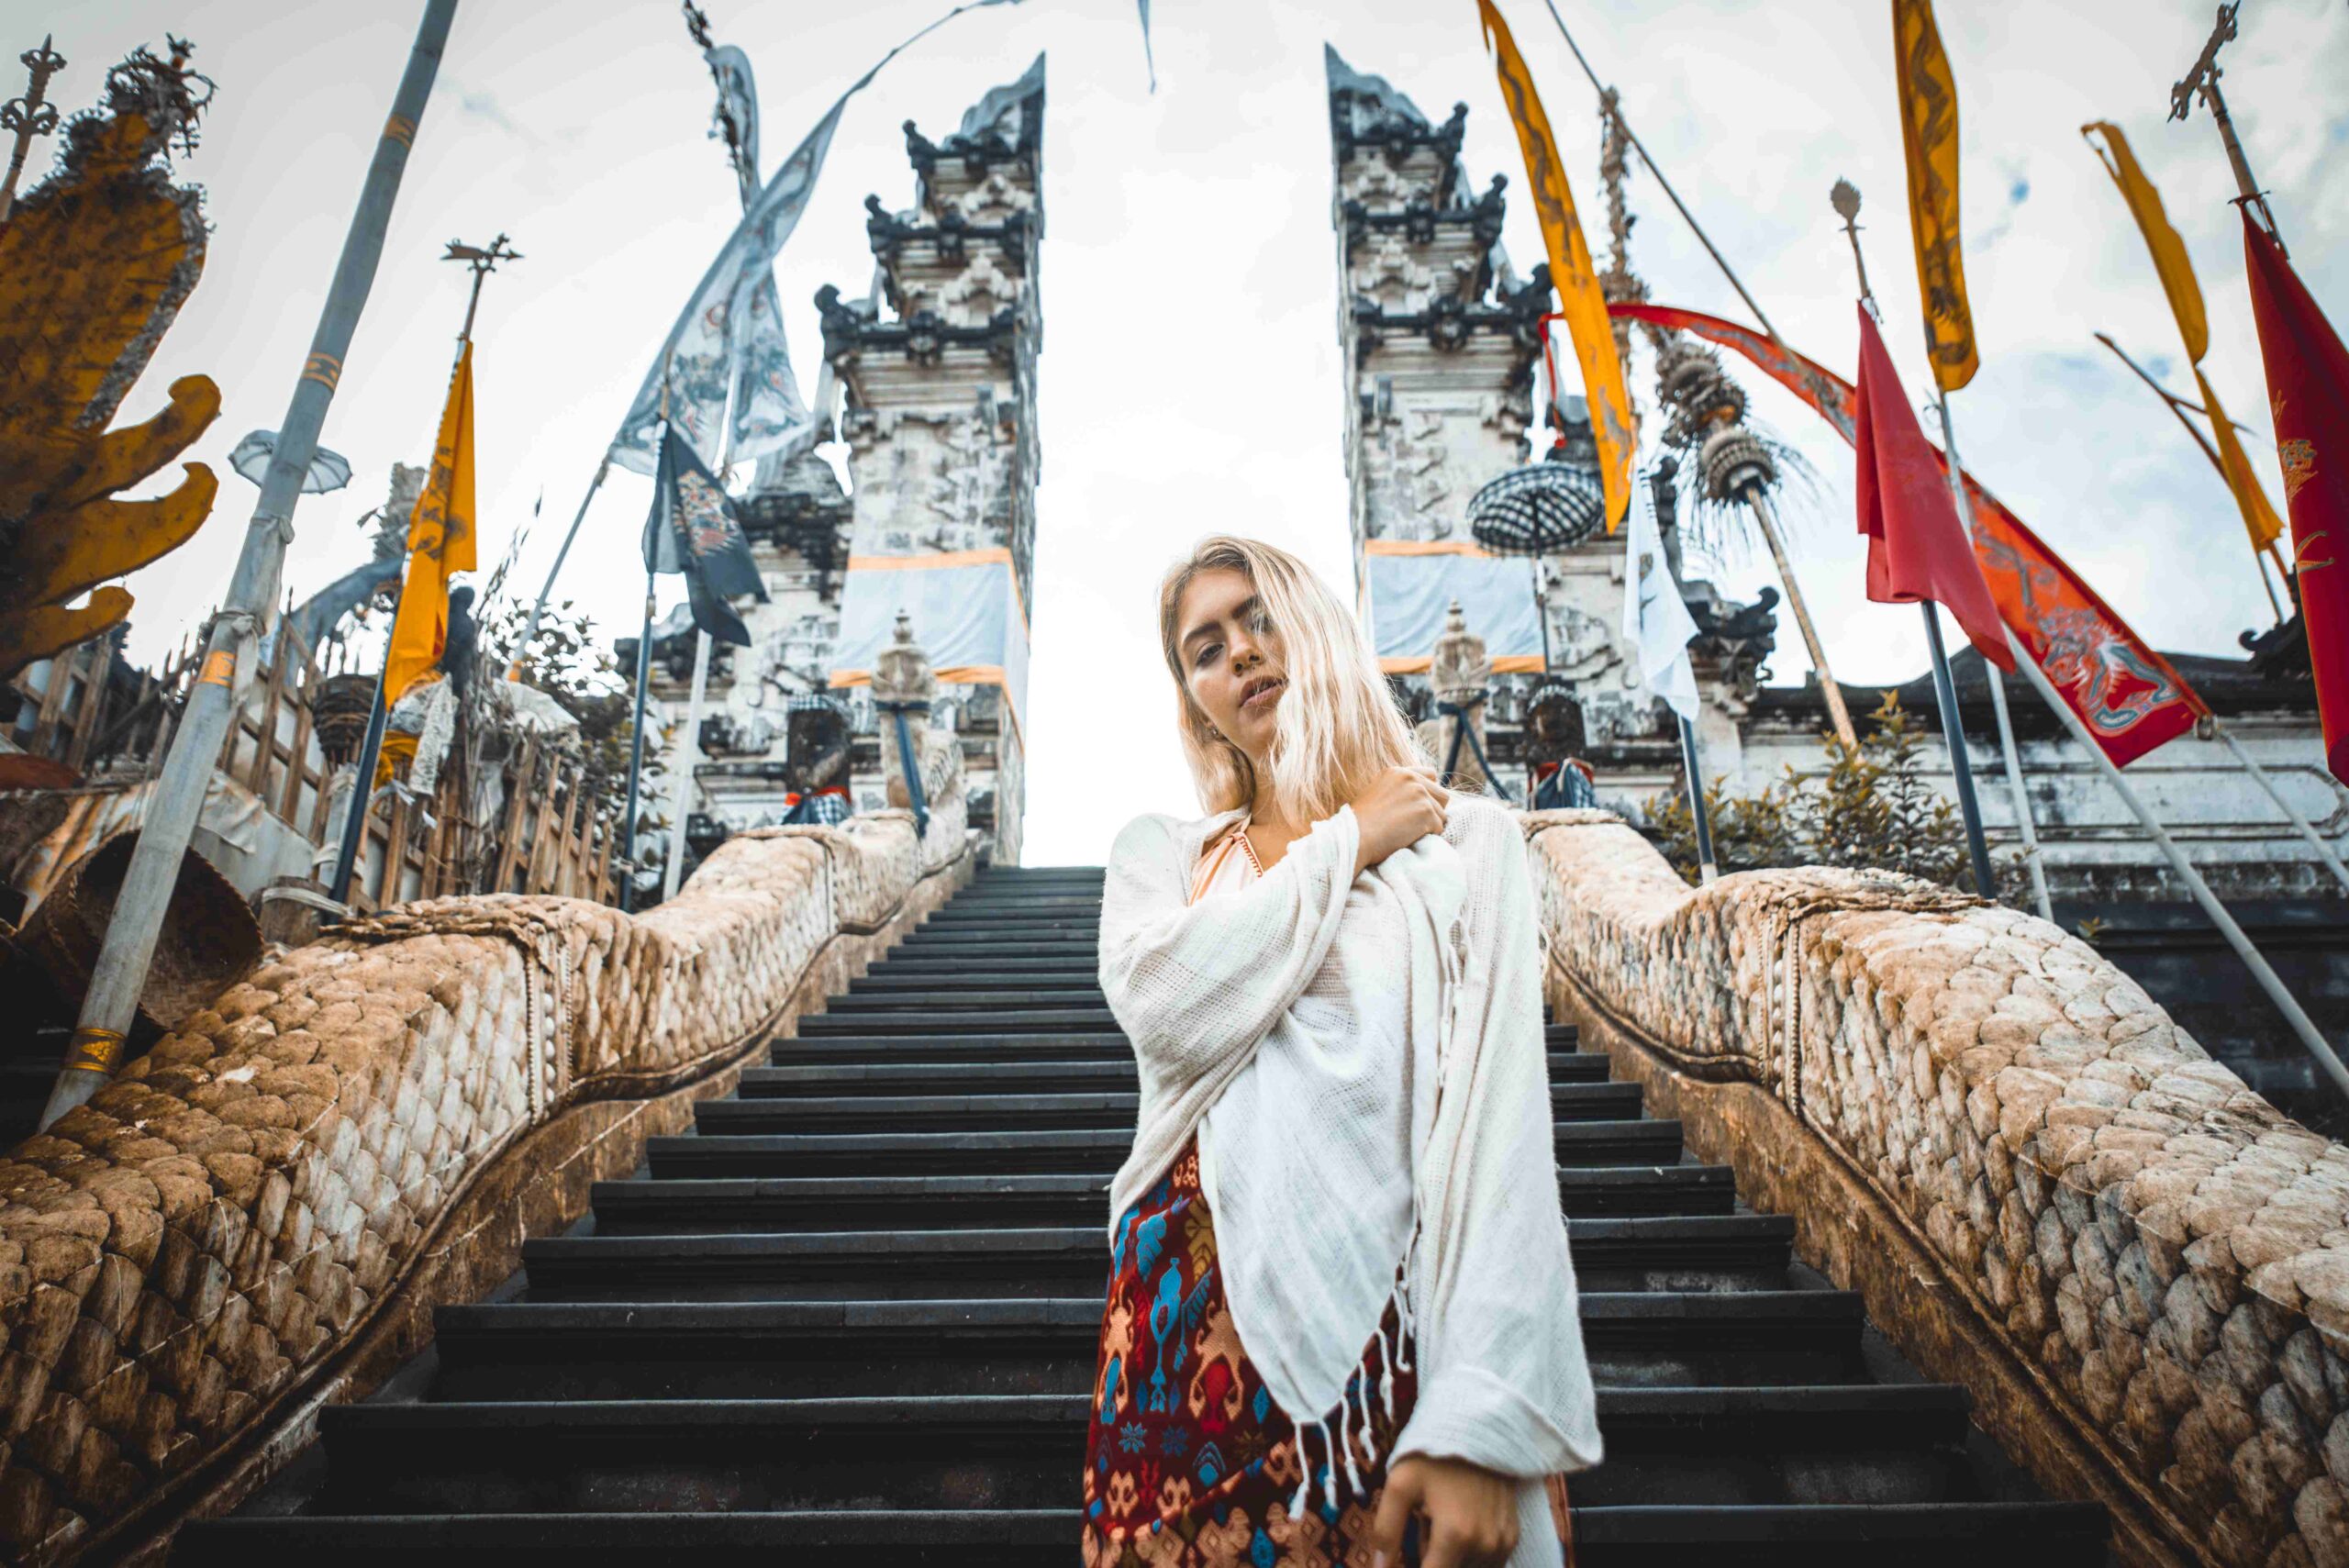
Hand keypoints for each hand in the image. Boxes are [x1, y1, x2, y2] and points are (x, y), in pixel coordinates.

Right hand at [1349, 765, 1448, 878]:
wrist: (1353, 837)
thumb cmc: (1359, 824)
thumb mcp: (1375, 794)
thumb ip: (1397, 791)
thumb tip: (1417, 800)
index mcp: (1397, 772)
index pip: (1431, 775)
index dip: (1429, 794)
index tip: (1419, 808)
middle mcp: (1411, 778)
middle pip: (1442, 795)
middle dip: (1433, 811)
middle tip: (1416, 825)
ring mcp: (1420, 794)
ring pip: (1441, 814)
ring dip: (1429, 827)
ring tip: (1406, 833)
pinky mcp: (1425, 811)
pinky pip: (1439, 828)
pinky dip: (1427, 837)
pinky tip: (1407, 838)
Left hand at [1369, 1455, 1518, 1567]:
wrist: (1480, 1429)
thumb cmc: (1436, 1455)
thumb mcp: (1401, 1484)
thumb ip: (1386, 1530)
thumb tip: (1380, 1567)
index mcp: (1456, 1536)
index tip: (1414, 1541)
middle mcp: (1484, 1546)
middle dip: (1431, 1558)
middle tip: (1424, 1525)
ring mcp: (1502, 1544)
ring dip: (1450, 1558)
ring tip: (1440, 1523)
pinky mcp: (1512, 1538)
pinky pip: (1486, 1563)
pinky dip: (1468, 1554)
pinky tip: (1459, 1526)